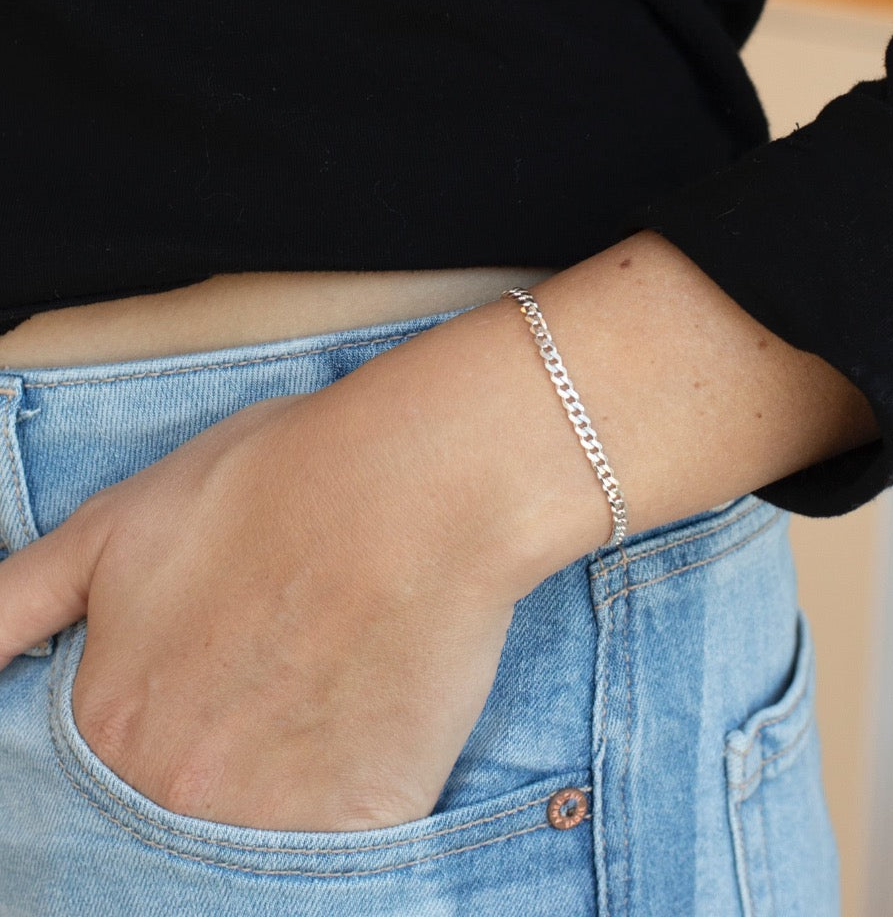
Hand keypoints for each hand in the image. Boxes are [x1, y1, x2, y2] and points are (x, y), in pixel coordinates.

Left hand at [0, 388, 516, 830]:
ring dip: (276, 793)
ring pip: (254, 847)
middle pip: (175, 819)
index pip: (94, 790)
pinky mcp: (368, 822)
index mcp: (108, 724)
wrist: (411, 486)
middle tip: (266, 694)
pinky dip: (346, 805)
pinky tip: (365, 724)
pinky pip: (340, 851)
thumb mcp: (115, 523)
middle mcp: (174, 793)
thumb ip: (12, 606)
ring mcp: (274, 820)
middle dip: (209, 767)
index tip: (201, 700)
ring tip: (315, 701)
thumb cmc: (272, 483)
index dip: (154, 737)